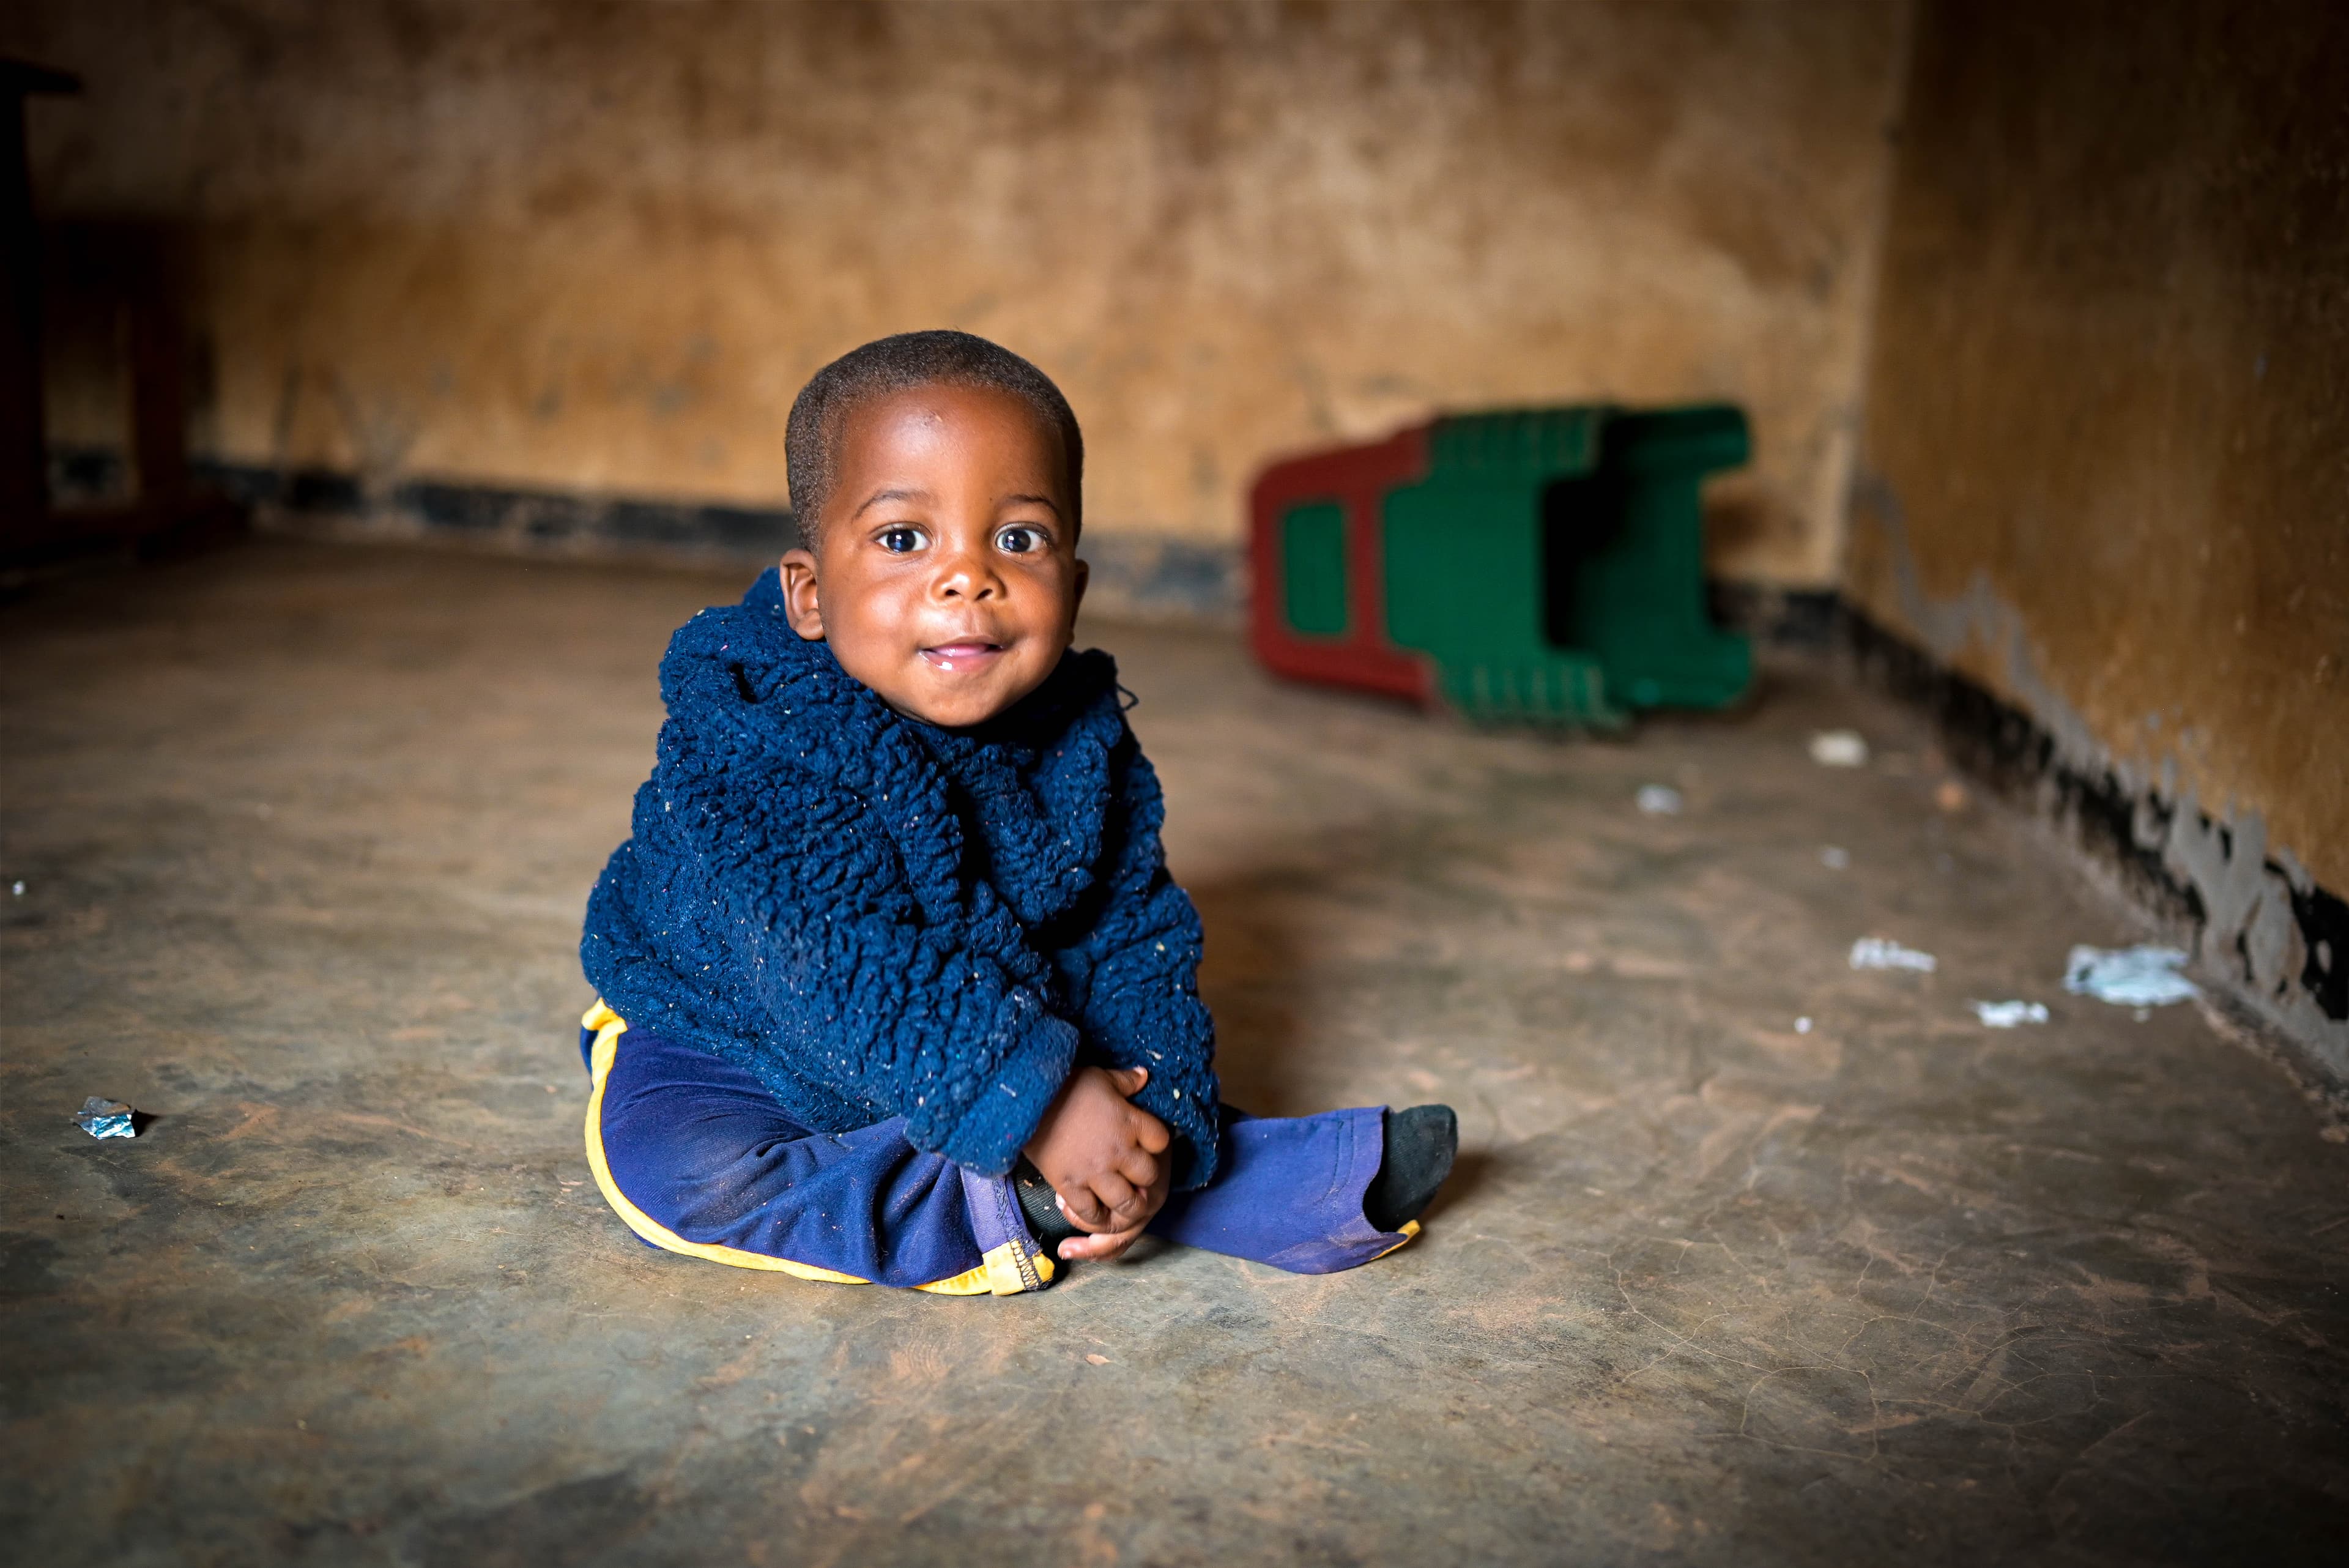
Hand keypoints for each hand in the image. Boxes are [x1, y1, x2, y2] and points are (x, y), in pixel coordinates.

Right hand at [1022, 1064, 1171, 1250]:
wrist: (1026, 1103)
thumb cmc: (1065, 1085)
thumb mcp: (1100, 1076)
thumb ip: (1126, 1080)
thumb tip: (1144, 1075)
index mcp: (1129, 1122)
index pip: (1161, 1141)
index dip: (1156, 1143)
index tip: (1145, 1142)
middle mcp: (1118, 1151)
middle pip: (1148, 1176)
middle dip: (1144, 1177)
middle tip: (1133, 1175)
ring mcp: (1095, 1173)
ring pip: (1127, 1203)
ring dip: (1127, 1203)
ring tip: (1119, 1198)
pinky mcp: (1070, 1187)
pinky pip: (1091, 1213)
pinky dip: (1094, 1215)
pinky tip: (1091, 1206)